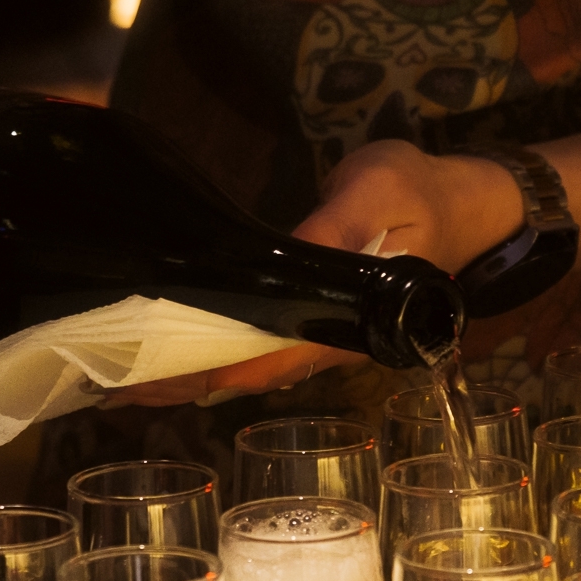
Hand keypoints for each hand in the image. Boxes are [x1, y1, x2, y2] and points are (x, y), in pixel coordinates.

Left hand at [104, 139, 522, 406]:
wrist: (468, 202)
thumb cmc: (421, 192)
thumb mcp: (378, 191)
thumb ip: (334, 228)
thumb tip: (288, 259)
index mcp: (350, 321)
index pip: (272, 360)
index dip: (213, 372)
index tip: (156, 381)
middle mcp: (334, 341)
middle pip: (251, 375)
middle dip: (184, 382)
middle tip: (112, 388)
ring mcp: (325, 335)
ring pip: (251, 367)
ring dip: (192, 372)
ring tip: (124, 380)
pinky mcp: (316, 320)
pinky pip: (258, 346)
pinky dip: (212, 351)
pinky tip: (171, 351)